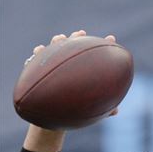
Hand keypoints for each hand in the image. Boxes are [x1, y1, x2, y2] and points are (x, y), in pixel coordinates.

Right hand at [23, 31, 120, 151]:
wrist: (56, 117)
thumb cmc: (78, 110)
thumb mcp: (92, 109)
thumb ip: (104, 107)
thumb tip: (116, 111)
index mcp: (84, 70)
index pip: (95, 55)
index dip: (103, 45)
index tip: (112, 39)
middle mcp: (70, 65)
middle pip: (73, 46)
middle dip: (77, 37)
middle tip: (81, 34)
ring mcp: (55, 65)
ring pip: (55, 48)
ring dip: (57, 41)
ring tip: (60, 38)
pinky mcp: (40, 70)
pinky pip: (36, 59)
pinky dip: (38, 52)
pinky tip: (39, 50)